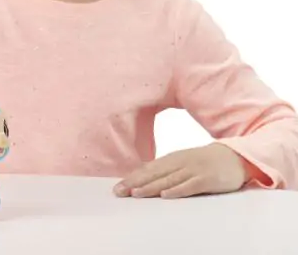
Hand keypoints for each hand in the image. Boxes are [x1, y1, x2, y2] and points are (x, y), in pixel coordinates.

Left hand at [113, 143, 250, 198]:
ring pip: (168, 179)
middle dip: (135, 183)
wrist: (234, 156)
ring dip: (151, 187)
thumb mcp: (183, 163)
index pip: (148, 169)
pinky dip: (177, 190)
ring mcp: (193, 170)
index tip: (117, 187)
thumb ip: (167, 170)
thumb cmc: (205, 161)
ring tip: (135, 193)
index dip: (132, 178)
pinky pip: (190, 185)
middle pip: (154, 174)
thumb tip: (146, 179)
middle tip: (118, 192)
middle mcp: (179, 162)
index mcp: (172, 159)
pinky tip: (165, 195)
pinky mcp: (206, 179)